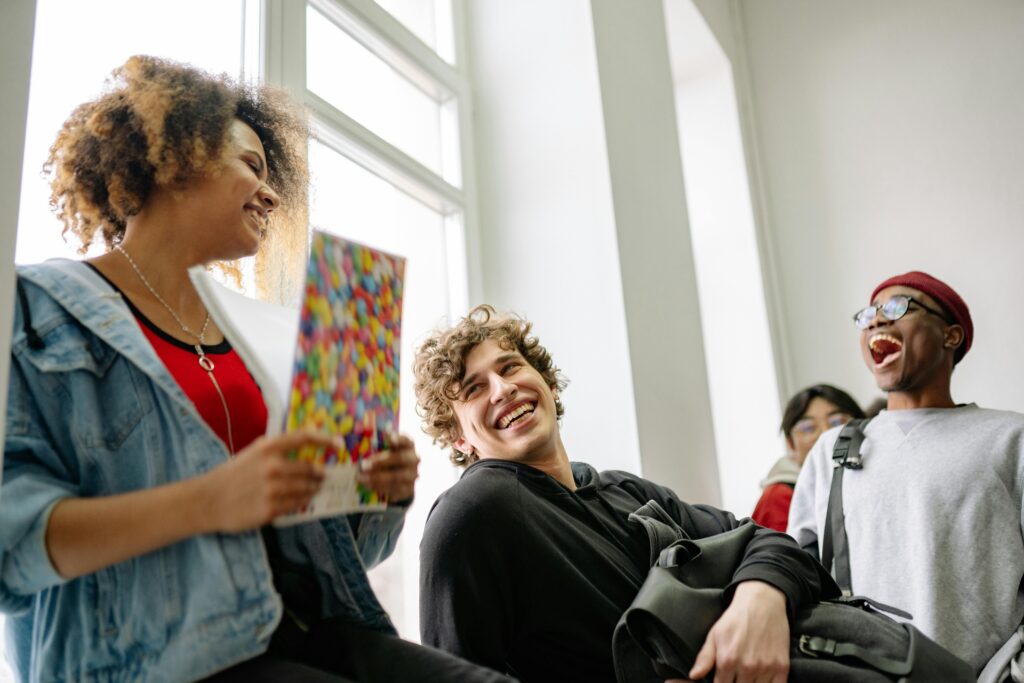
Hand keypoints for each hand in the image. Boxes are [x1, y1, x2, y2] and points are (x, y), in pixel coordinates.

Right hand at [201, 429, 330, 531]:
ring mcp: (272, 489)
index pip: (303, 437)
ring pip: (306, 489)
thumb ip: (277, 450)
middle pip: (311, 469)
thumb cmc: (232, 474)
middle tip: (325, 476)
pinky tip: (302, 500)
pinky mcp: (270, 509)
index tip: (338, 443)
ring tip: (316, 488)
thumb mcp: (252, 453)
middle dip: (321, 474)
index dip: (325, 439)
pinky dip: (302, 502)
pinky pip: (296, 505)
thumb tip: (306, 449)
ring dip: (314, 489)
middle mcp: (272, 466)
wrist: (207, 500)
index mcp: (267, 447)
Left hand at [356, 433, 419, 502]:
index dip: (398, 439)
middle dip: (381, 461)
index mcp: (408, 446)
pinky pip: (393, 488)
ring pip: (396, 476)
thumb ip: (377, 447)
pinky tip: (367, 485)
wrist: (400, 482)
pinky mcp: (408, 489)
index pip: (406, 440)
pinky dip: (379, 487)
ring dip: (377, 477)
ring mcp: (412, 475)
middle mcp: (413, 459)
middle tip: (364, 465)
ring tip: (361, 478)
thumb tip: (358, 445)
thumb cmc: (389, 461)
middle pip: (400, 458)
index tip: (388, 437)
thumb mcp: (385, 451)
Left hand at [686, 580, 788, 682]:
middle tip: (735, 676)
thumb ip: (704, 658)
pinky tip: (761, 679)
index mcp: (727, 660)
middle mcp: (747, 667)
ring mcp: (766, 668)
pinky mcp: (782, 667)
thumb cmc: (736, 618)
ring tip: (747, 677)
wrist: (762, 603)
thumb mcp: (715, 634)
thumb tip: (694, 676)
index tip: (723, 679)